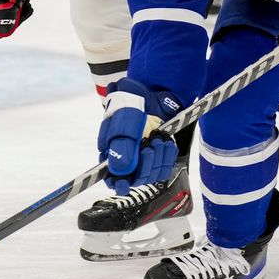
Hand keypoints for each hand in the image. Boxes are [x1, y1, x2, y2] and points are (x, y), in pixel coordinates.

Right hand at [97, 78, 180, 194]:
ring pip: (152, 175)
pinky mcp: (159, 155)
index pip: (112, 178)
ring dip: (158, 156)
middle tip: (148, 143)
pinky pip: (165, 168)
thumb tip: (120, 171)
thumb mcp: (122, 124)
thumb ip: (120, 148)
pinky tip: (166, 140)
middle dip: (145, 163)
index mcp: (111, 153)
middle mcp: (127, 159)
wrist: (153, 93)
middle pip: (136, 179)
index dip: (118, 184)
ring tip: (158, 136)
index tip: (124, 185)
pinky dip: (168, 154)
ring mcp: (144, 158)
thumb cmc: (131, 106)